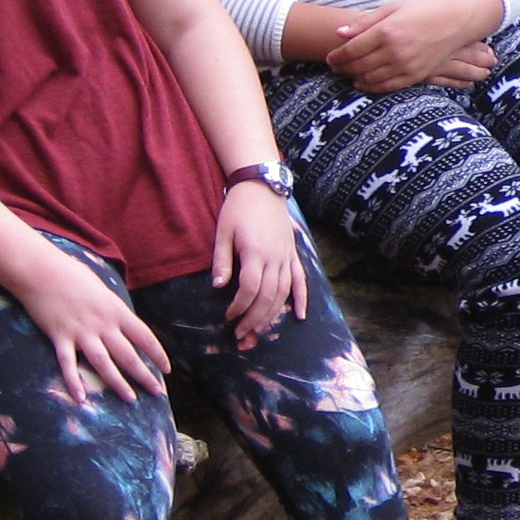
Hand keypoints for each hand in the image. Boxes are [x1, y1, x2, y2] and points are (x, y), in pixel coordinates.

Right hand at [16, 246, 170, 401]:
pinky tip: (81, 399)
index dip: (158, 355)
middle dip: (145, 376)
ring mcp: (81, 332)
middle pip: (128, 355)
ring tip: (130, 399)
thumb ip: (113, 308)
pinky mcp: (59, 338)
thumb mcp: (102, 288)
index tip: (166, 370)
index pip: (145, 337)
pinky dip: (74, 382)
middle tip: (157, 393)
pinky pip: (69, 364)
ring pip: (104, 363)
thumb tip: (123, 322)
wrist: (41, 270)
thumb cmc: (72, 274)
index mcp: (117, 310)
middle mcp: (103, 324)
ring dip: (118, 383)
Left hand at [213, 177, 310, 344]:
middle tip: (241, 332)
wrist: (262, 186)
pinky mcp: (293, 253)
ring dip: (272, 314)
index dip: (239, 306)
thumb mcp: (223, 232)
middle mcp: (275, 257)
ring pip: (284, 292)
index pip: (249, 288)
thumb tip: (218, 287)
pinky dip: (301, 298)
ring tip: (259, 328)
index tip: (228, 316)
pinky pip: (301, 279)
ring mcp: (287, 256)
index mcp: (255, 252)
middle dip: (254, 318)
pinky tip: (299, 315)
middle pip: (268, 296)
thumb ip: (222, 261)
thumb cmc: (238, 208)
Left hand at [324, 0, 505, 93]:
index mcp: (386, 31)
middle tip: (335, 68)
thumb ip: (364, 22)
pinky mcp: (415, 76)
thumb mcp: (391, 8)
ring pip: (370, 79)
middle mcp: (394, 51)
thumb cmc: (422, 11)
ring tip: (347, 74)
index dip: (336, 56)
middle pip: (358, 66)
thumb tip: (339, 34)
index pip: (351, 50)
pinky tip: (363, 83)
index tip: (329, 58)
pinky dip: (371, 88)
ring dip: (354, 78)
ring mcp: (405, 66)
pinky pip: (387, 87)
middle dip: (342, 68)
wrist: (455, 22)